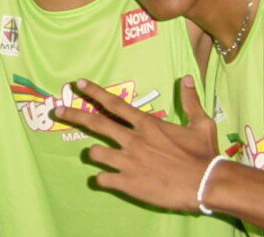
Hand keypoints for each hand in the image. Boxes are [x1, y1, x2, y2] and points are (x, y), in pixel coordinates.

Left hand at [54, 75, 218, 212]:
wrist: (207, 184)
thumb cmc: (204, 154)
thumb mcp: (201, 124)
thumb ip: (191, 101)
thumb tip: (187, 78)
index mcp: (147, 125)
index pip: (114, 104)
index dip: (94, 92)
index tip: (78, 84)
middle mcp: (133, 140)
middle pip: (96, 123)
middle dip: (73, 115)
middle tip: (57, 110)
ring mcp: (128, 162)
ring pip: (95, 152)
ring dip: (92, 152)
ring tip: (95, 154)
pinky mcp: (128, 183)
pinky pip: (103, 179)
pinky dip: (101, 179)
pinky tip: (105, 179)